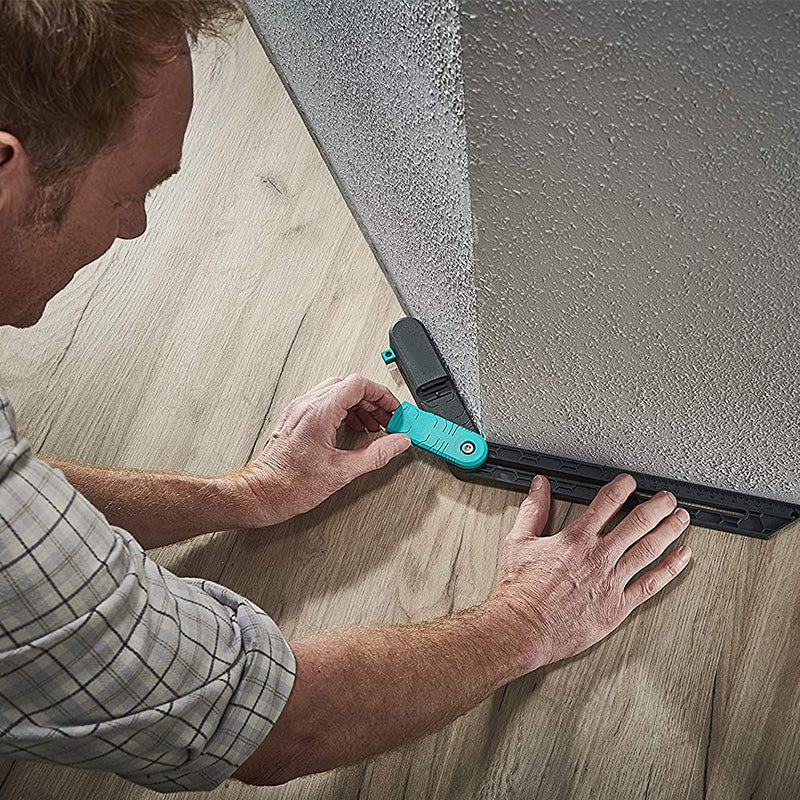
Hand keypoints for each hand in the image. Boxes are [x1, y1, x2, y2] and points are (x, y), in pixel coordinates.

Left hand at [231, 375, 410, 526]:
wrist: (260, 494)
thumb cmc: (289, 485)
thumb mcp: (342, 471)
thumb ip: (377, 454)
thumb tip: (398, 442)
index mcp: (319, 412)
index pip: (358, 385)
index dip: (381, 395)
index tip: (393, 409)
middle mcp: (306, 405)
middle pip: (348, 385)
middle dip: (372, 401)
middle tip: (386, 420)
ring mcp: (298, 410)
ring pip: (335, 391)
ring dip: (357, 405)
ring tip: (371, 425)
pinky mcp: (293, 418)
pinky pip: (323, 402)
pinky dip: (341, 410)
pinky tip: (349, 428)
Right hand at [488, 473, 691, 674]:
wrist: (522, 628)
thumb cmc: (519, 589)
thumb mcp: (519, 540)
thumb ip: (533, 510)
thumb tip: (539, 486)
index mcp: (575, 538)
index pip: (607, 503)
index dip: (623, 488)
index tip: (631, 482)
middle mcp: (598, 556)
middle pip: (637, 523)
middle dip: (657, 507)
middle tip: (668, 498)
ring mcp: (611, 581)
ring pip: (649, 549)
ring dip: (669, 530)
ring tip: (682, 518)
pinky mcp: (617, 606)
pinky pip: (651, 584)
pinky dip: (670, 569)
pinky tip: (682, 557)